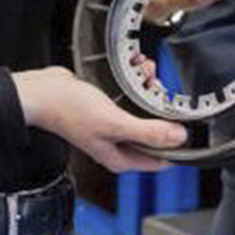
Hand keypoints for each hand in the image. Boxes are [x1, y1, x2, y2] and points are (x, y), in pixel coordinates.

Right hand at [12, 67, 187, 171]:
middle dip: (163, 114)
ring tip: (148, 77)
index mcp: (120, 158)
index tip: (189, 128)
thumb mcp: (114, 123)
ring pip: (145, 113)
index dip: (177, 147)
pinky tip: (138, 73)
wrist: (45, 92)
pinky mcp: (109, 109)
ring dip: (150, 93)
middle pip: (155, 135)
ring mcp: (113, 127)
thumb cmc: (69, 111)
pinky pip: (133, 99)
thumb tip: (179, 138)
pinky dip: (138, 85)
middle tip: (163, 94)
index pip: (160, 161)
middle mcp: (118, 145)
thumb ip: (148, 132)